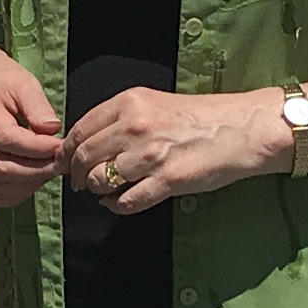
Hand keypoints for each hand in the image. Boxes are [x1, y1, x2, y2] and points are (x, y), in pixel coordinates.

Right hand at [0, 45, 64, 202]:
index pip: (7, 138)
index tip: (61, 147)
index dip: (37, 148)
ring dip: (27, 184)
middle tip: (61, 164)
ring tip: (49, 171)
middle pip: (0, 166)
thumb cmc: (3, 81)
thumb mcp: (24, 82)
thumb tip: (51, 129)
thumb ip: (38, 106)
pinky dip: (13, 193)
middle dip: (36, 170)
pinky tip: (32, 180)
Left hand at [63, 87, 285, 214]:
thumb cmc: (201, 118)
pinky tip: (120, 201)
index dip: (67, 151)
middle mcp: (135, 125)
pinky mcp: (167, 180)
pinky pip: (126, 201)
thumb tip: (87, 142)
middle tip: (79, 183)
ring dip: (98, 190)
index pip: (80, 129)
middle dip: (76, 175)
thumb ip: (121, 119)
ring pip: (101, 180)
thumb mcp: (155, 104)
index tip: (64, 162)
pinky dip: (117, 205)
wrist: (242, 129)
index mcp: (129, 102)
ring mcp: (150, 154)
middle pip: (84, 157)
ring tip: (105, 191)